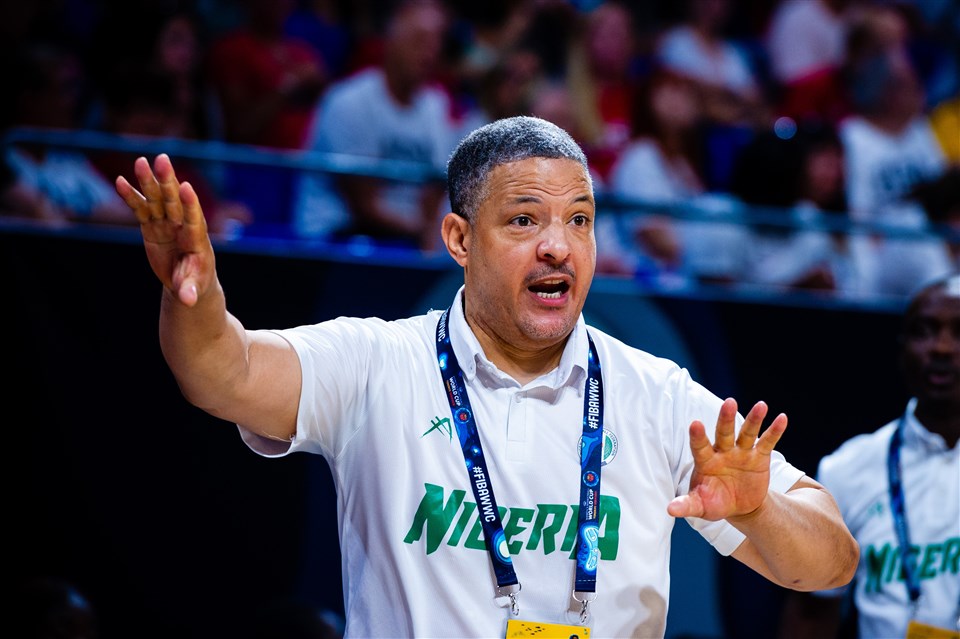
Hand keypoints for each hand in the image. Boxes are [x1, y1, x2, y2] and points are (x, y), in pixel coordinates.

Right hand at [114, 154, 214, 306]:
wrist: (187, 281)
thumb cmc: (195, 282)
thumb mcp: (193, 288)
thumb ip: (189, 290)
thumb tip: (188, 301)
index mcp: (196, 240)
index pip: (195, 219)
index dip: (190, 203)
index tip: (185, 187)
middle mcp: (182, 227)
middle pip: (174, 201)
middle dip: (167, 182)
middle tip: (162, 160)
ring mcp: (167, 224)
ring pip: (157, 200)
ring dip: (148, 182)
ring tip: (141, 162)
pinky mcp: (153, 227)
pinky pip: (141, 209)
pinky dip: (132, 197)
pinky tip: (121, 181)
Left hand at [667, 398, 786, 520]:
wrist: (739, 506)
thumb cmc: (714, 502)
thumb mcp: (701, 506)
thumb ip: (687, 504)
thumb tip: (670, 509)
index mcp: (705, 461)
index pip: (700, 446)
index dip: (698, 436)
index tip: (695, 424)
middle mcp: (723, 452)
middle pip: (724, 433)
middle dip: (726, 419)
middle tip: (729, 402)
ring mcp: (741, 452)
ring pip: (747, 433)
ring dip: (754, 420)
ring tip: (761, 406)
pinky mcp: (759, 457)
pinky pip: (766, 442)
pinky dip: (774, 431)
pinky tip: (782, 419)